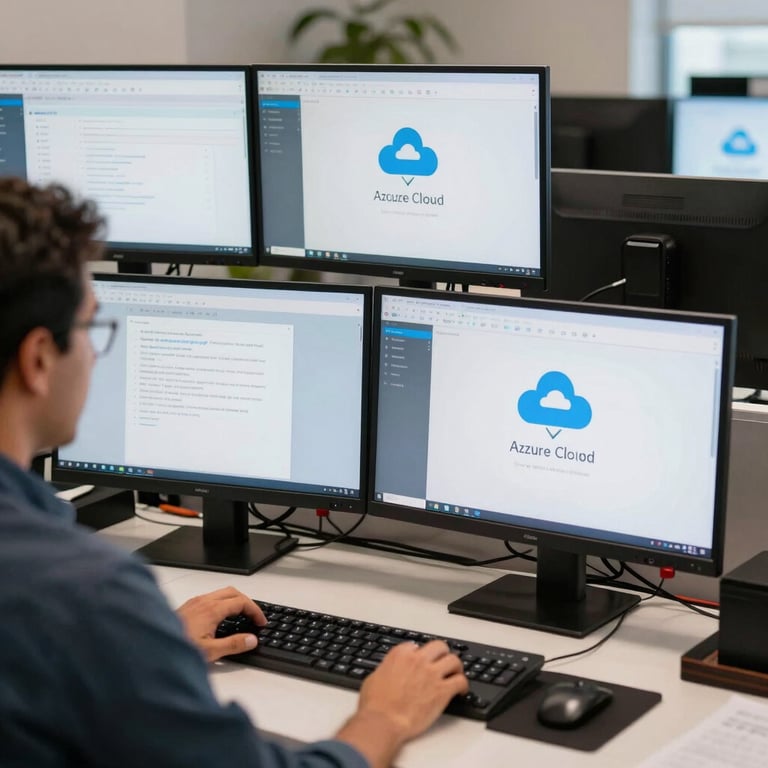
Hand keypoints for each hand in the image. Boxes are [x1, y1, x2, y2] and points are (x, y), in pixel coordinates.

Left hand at [176, 586, 266, 661]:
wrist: (150, 648)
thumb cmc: (177, 649)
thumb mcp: (210, 652)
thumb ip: (233, 645)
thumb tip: (252, 639)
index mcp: (212, 610)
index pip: (241, 602)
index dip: (255, 610)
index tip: (261, 622)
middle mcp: (203, 602)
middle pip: (233, 592)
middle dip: (247, 602)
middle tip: (254, 617)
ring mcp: (194, 602)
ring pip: (221, 593)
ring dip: (235, 601)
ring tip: (241, 616)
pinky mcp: (187, 607)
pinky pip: (211, 598)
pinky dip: (222, 603)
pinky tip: (220, 618)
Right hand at [335, 640, 467, 767]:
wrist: (384, 721)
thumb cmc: (375, 704)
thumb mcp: (374, 678)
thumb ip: (386, 669)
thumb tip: (389, 671)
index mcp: (400, 654)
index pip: (416, 645)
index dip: (420, 654)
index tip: (422, 660)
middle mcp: (418, 660)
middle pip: (439, 646)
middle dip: (442, 653)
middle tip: (443, 661)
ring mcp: (432, 674)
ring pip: (454, 660)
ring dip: (456, 667)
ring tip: (456, 673)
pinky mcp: (442, 691)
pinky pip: (460, 681)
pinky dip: (463, 685)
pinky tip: (461, 690)